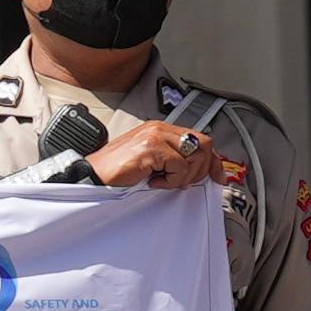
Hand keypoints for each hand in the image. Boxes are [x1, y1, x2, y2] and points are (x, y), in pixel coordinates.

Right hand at [89, 121, 221, 192]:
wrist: (93, 176)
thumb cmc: (116, 172)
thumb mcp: (151, 162)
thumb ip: (173, 159)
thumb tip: (200, 170)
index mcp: (161, 129)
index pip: (200, 139)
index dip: (213, 160)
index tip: (218, 177)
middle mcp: (160, 128)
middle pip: (204, 144)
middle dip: (200, 169)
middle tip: (180, 182)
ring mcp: (155, 136)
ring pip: (194, 157)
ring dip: (182, 177)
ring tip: (162, 181)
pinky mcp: (150, 148)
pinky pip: (179, 167)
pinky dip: (170, 181)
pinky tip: (153, 181)